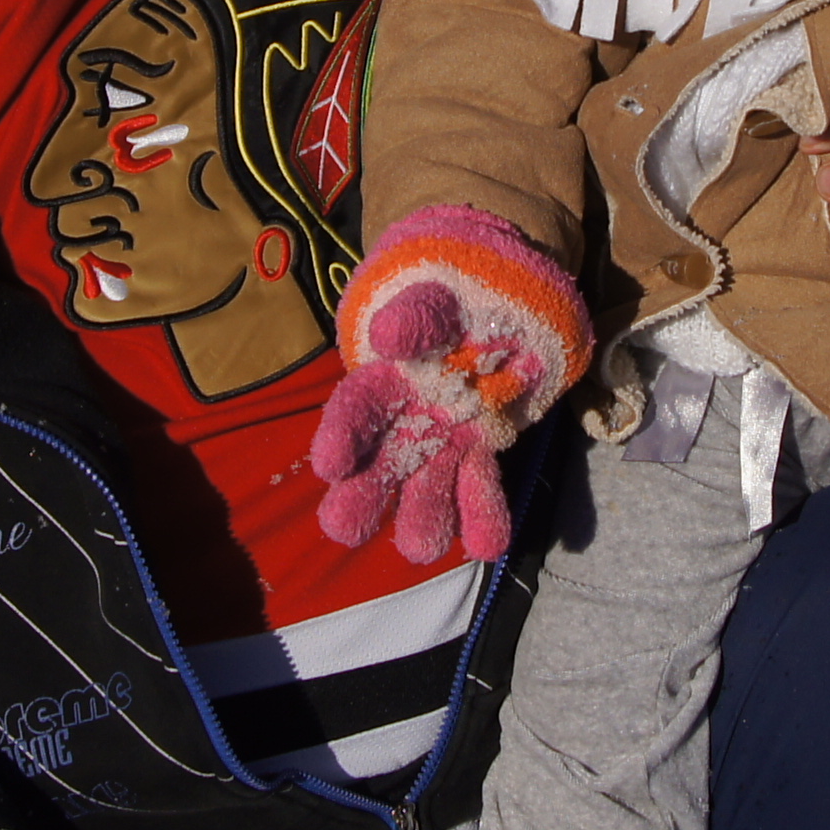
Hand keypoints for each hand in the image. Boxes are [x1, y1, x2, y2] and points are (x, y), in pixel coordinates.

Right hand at [312, 302, 525, 562]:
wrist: (500, 285)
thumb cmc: (455, 281)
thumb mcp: (437, 291)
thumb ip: (418, 317)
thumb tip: (388, 337)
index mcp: (385, 376)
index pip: (356, 410)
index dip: (341, 435)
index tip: (329, 464)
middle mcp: (406, 418)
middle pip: (379, 462)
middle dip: (363, 494)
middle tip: (343, 527)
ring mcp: (444, 438)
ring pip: (427, 486)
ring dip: (423, 516)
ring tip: (421, 548)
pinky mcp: (481, 448)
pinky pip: (479, 486)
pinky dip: (482, 515)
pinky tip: (486, 547)